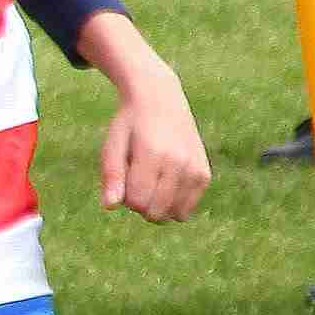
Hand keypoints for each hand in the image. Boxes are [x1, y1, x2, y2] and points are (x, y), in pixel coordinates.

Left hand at [97, 48, 210, 224]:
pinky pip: (187, 208)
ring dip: (159, 206)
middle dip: (141, 205)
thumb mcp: (113, 145)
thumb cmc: (130, 125)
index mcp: (153, 154)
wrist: (161, 100)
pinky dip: (175, 204)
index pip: (136, 201)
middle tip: (137, 180)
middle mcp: (179, 163)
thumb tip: (110, 206)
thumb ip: (111, 175)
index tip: (124, 179)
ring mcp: (195, 169)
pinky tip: (166, 183)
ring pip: (174, 214)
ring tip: (153, 180)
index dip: (124, 197)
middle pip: (155, 212)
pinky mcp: (204, 174)